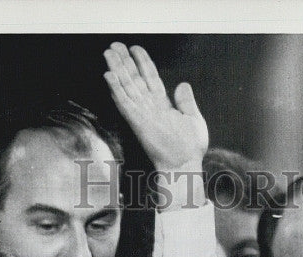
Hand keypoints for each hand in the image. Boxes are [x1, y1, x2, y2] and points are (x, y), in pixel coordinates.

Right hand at [103, 43, 207, 172]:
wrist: (183, 166)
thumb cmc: (189, 149)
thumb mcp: (194, 120)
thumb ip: (187, 102)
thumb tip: (183, 84)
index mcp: (163, 105)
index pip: (151, 78)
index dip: (143, 62)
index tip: (136, 49)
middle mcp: (150, 107)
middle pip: (135, 78)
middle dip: (125, 61)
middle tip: (115, 45)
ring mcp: (143, 113)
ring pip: (127, 86)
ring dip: (117, 68)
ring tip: (109, 52)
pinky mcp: (138, 122)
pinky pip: (125, 102)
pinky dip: (116, 89)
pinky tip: (109, 76)